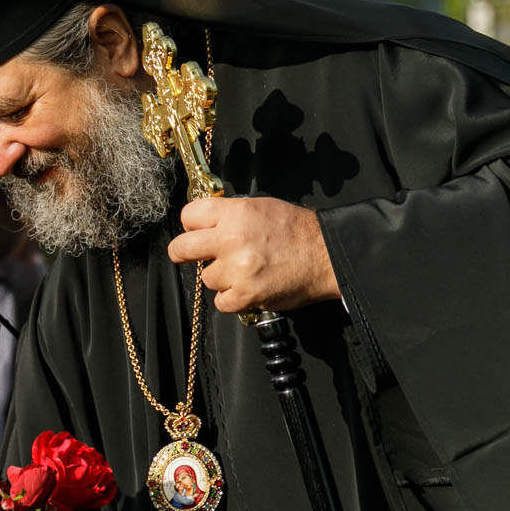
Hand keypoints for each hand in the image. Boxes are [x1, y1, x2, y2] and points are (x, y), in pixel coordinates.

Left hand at [167, 196, 340, 314]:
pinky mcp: (246, 295)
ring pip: (206, 278)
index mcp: (236, 213)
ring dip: (221, 279)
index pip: (189, 215)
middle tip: (190, 256)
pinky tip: (248, 289)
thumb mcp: (262, 208)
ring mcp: (237, 269)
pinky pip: (221, 302)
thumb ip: (230, 214)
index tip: (196, 232)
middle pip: (181, 248)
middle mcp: (232, 239)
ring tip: (244, 272)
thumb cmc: (298, 232)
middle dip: (183, 253)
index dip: (191, 225)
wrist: (328, 256)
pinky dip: (232, 299)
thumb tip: (204, 223)